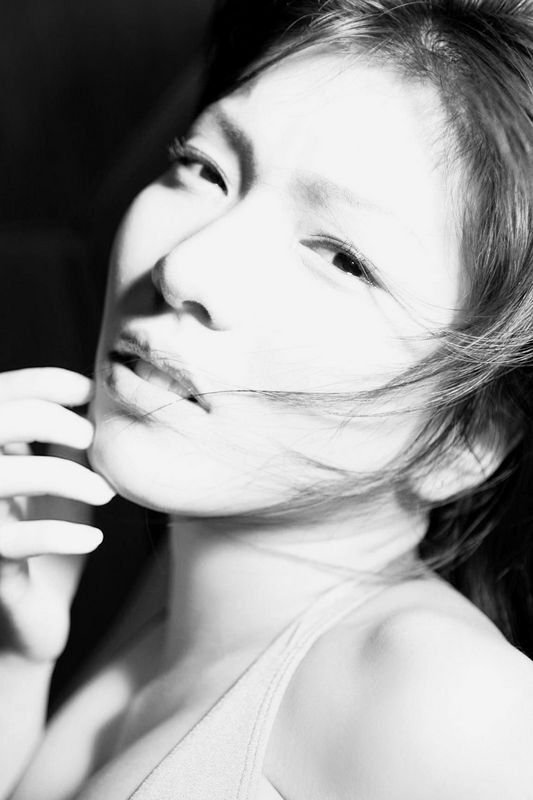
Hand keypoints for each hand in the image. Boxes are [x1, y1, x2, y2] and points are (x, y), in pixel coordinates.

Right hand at [0, 368, 114, 662]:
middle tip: (89, 436)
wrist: (34, 622)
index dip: (40, 382)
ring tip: (105, 493)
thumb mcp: (62, 481)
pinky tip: (92, 538)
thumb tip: (99, 398)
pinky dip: (59, 535)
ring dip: (60, 475)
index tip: (87, 389)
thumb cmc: (49, 540)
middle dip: (43, 416)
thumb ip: (67, 441)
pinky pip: (12, 542)